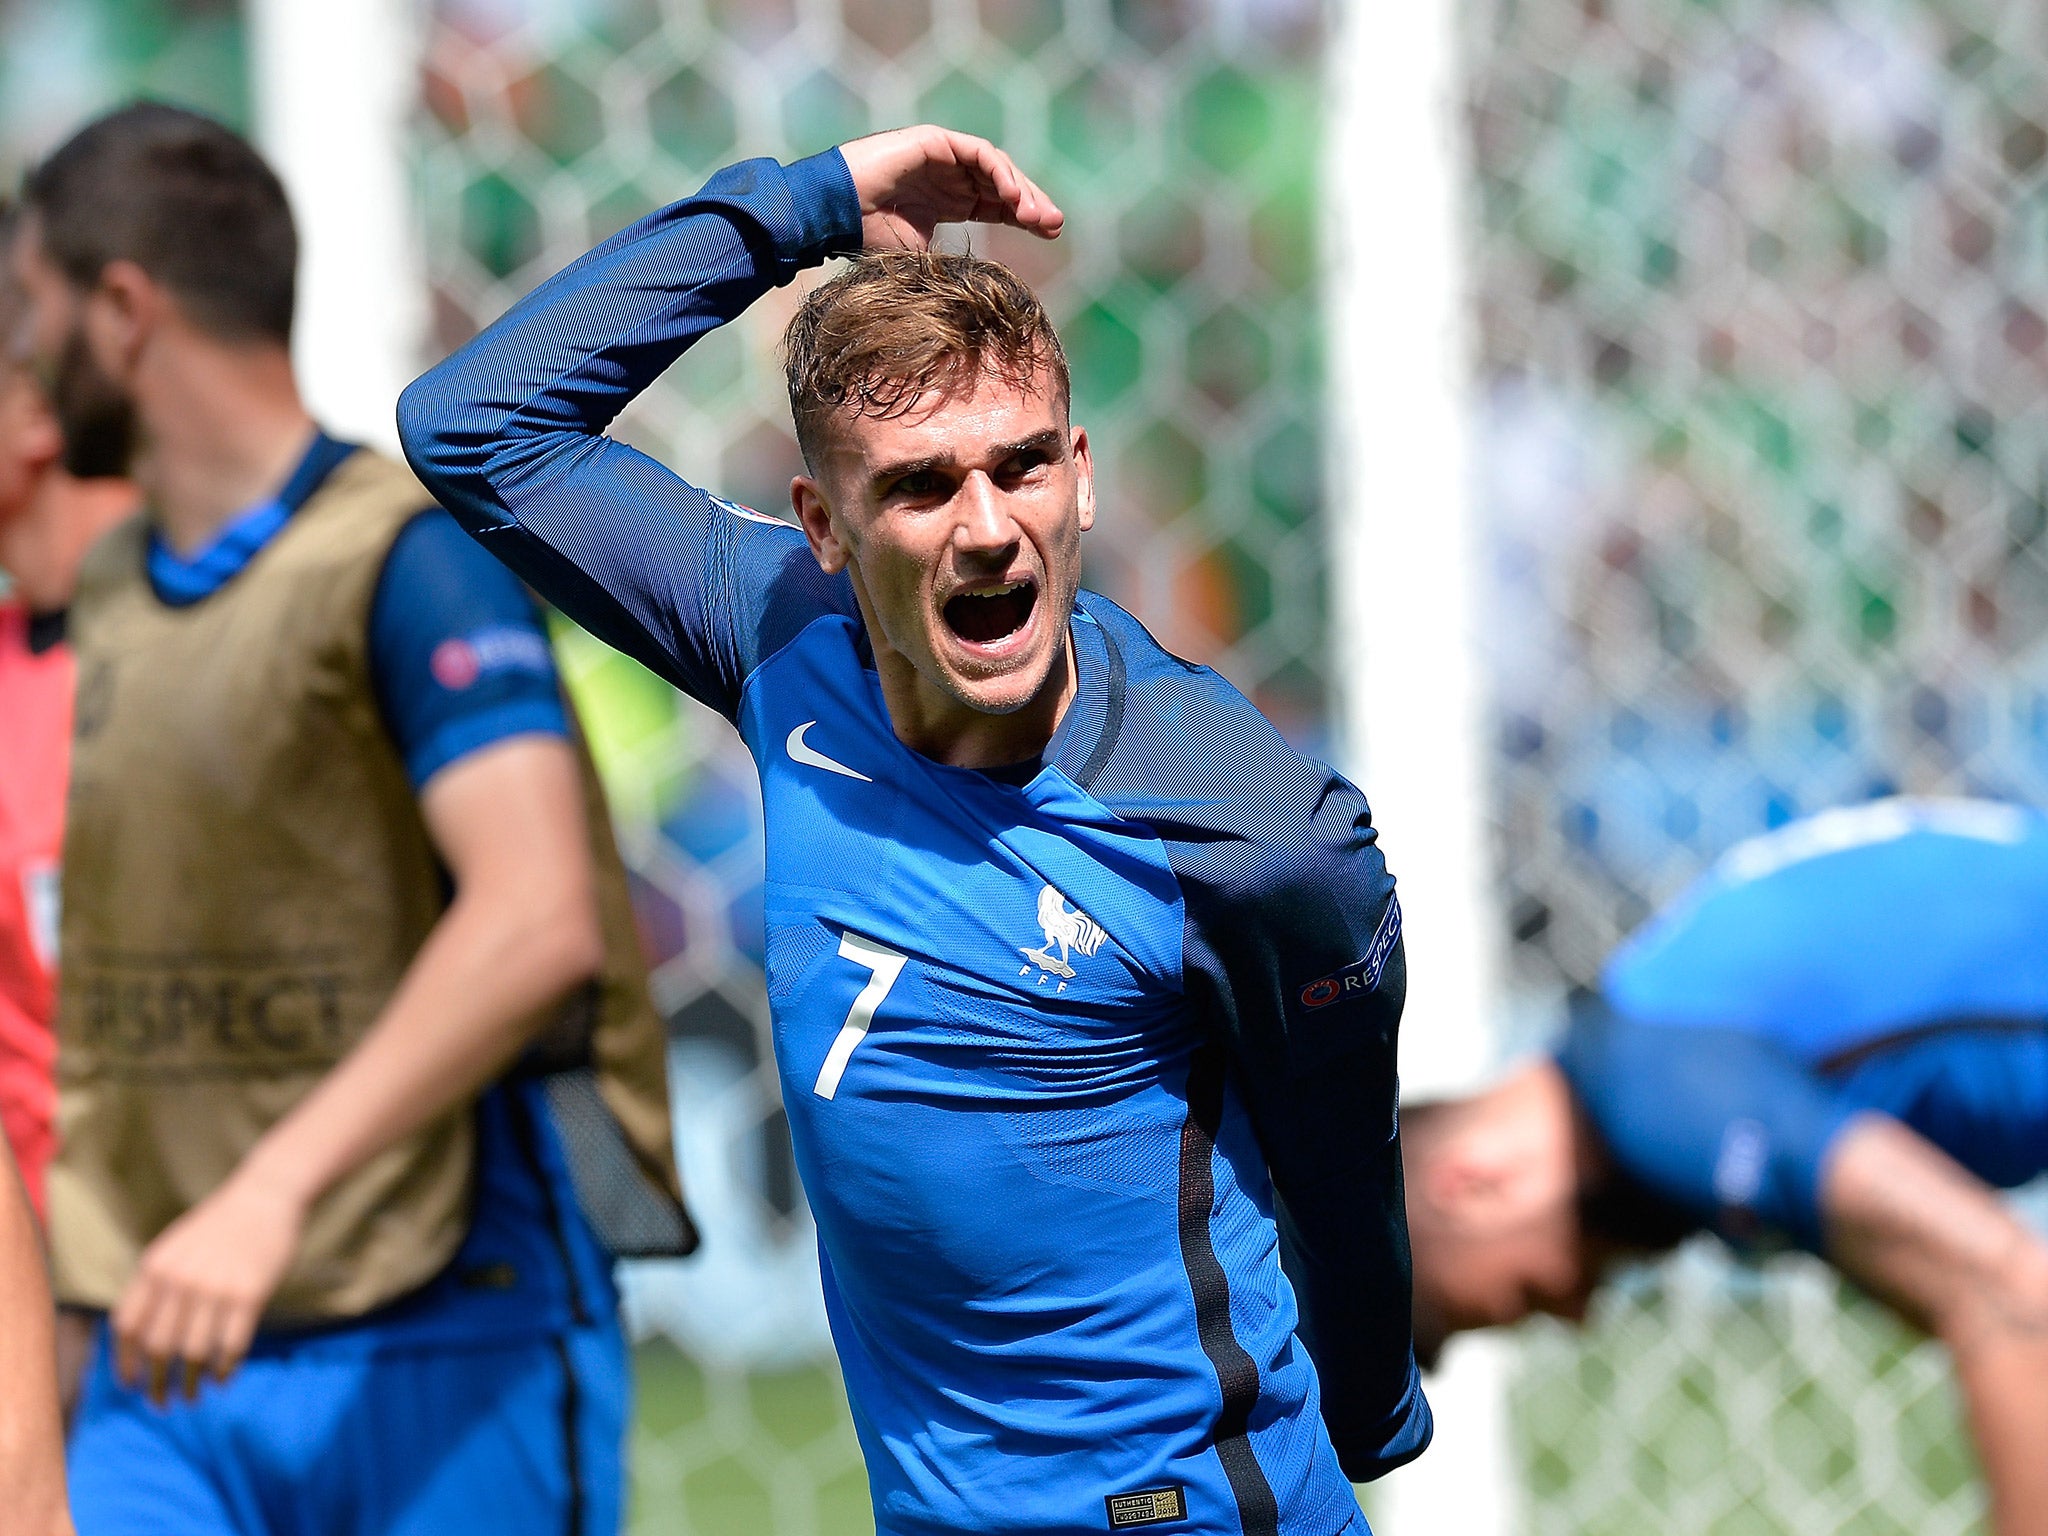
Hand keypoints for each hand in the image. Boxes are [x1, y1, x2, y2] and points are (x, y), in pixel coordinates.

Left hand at [111, 1174, 305, 1402]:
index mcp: (155, 1268)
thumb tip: (144, 1340)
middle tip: (164, 1403)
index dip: (125, 1362)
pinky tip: (224, 1379)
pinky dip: (225, 1369)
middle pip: (158, 1347)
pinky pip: (231, 1345)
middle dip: (158, 1384)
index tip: (132, 1385)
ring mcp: (214, 1287)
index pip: (127, 1326)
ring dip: (191, 1383)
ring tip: (194, 1396)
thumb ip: (157, 1285)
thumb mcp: (175, 1248)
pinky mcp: (249, 1294)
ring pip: (193, 1352)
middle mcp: (180, 1280)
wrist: (266, 1195)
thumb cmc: (221, 1224)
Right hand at [838, 125, 1063, 251]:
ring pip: (996, 166)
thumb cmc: (868, 239)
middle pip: (1003, 184)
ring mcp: (942, 157)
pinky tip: (1013, 195)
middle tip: (1054, 225)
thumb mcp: (922, 257)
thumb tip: (982, 290)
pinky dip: (999, 172)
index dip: (1025, 216)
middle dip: (1032, 203)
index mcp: (947, 200)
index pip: (997, 204)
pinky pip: (978, 152)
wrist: (835, 214)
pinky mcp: (934, 141)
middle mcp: (949, 176)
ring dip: (1020, 189)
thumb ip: (953, 261)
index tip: (1051, 233)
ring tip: (1036, 215)